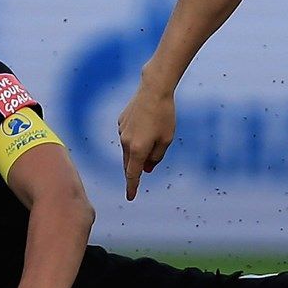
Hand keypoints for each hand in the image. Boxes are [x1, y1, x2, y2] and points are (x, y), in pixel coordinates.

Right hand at [116, 86, 176, 200]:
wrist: (154, 90)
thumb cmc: (164, 116)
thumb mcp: (166, 140)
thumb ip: (156, 157)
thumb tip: (147, 168)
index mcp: (138, 149)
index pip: (133, 174)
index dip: (132, 187)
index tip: (131, 196)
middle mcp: (126, 142)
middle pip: (129, 163)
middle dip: (135, 170)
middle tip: (145, 170)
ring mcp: (121, 131)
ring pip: (127, 149)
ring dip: (137, 151)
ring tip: (153, 136)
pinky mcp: (121, 121)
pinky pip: (127, 135)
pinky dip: (134, 137)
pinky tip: (146, 125)